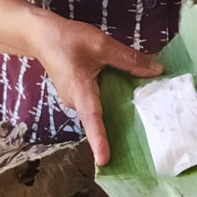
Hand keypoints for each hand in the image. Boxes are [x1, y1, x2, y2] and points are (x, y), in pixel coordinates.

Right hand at [31, 15, 161, 166]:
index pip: (92, 119)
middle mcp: (76, 101)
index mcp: (80, 91)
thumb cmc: (67, 40)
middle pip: (100, 119)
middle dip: (119, 130)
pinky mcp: (77, 94)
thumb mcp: (101, 45)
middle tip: (143, 141)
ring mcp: (75, 100)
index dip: (98, 140)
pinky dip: (111, 100)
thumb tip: (156, 71)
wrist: (41, 35)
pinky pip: (97, 102)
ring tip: (145, 116)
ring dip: (119, 112)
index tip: (104, 160)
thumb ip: (129, 59)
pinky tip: (128, 94)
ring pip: (100, 109)